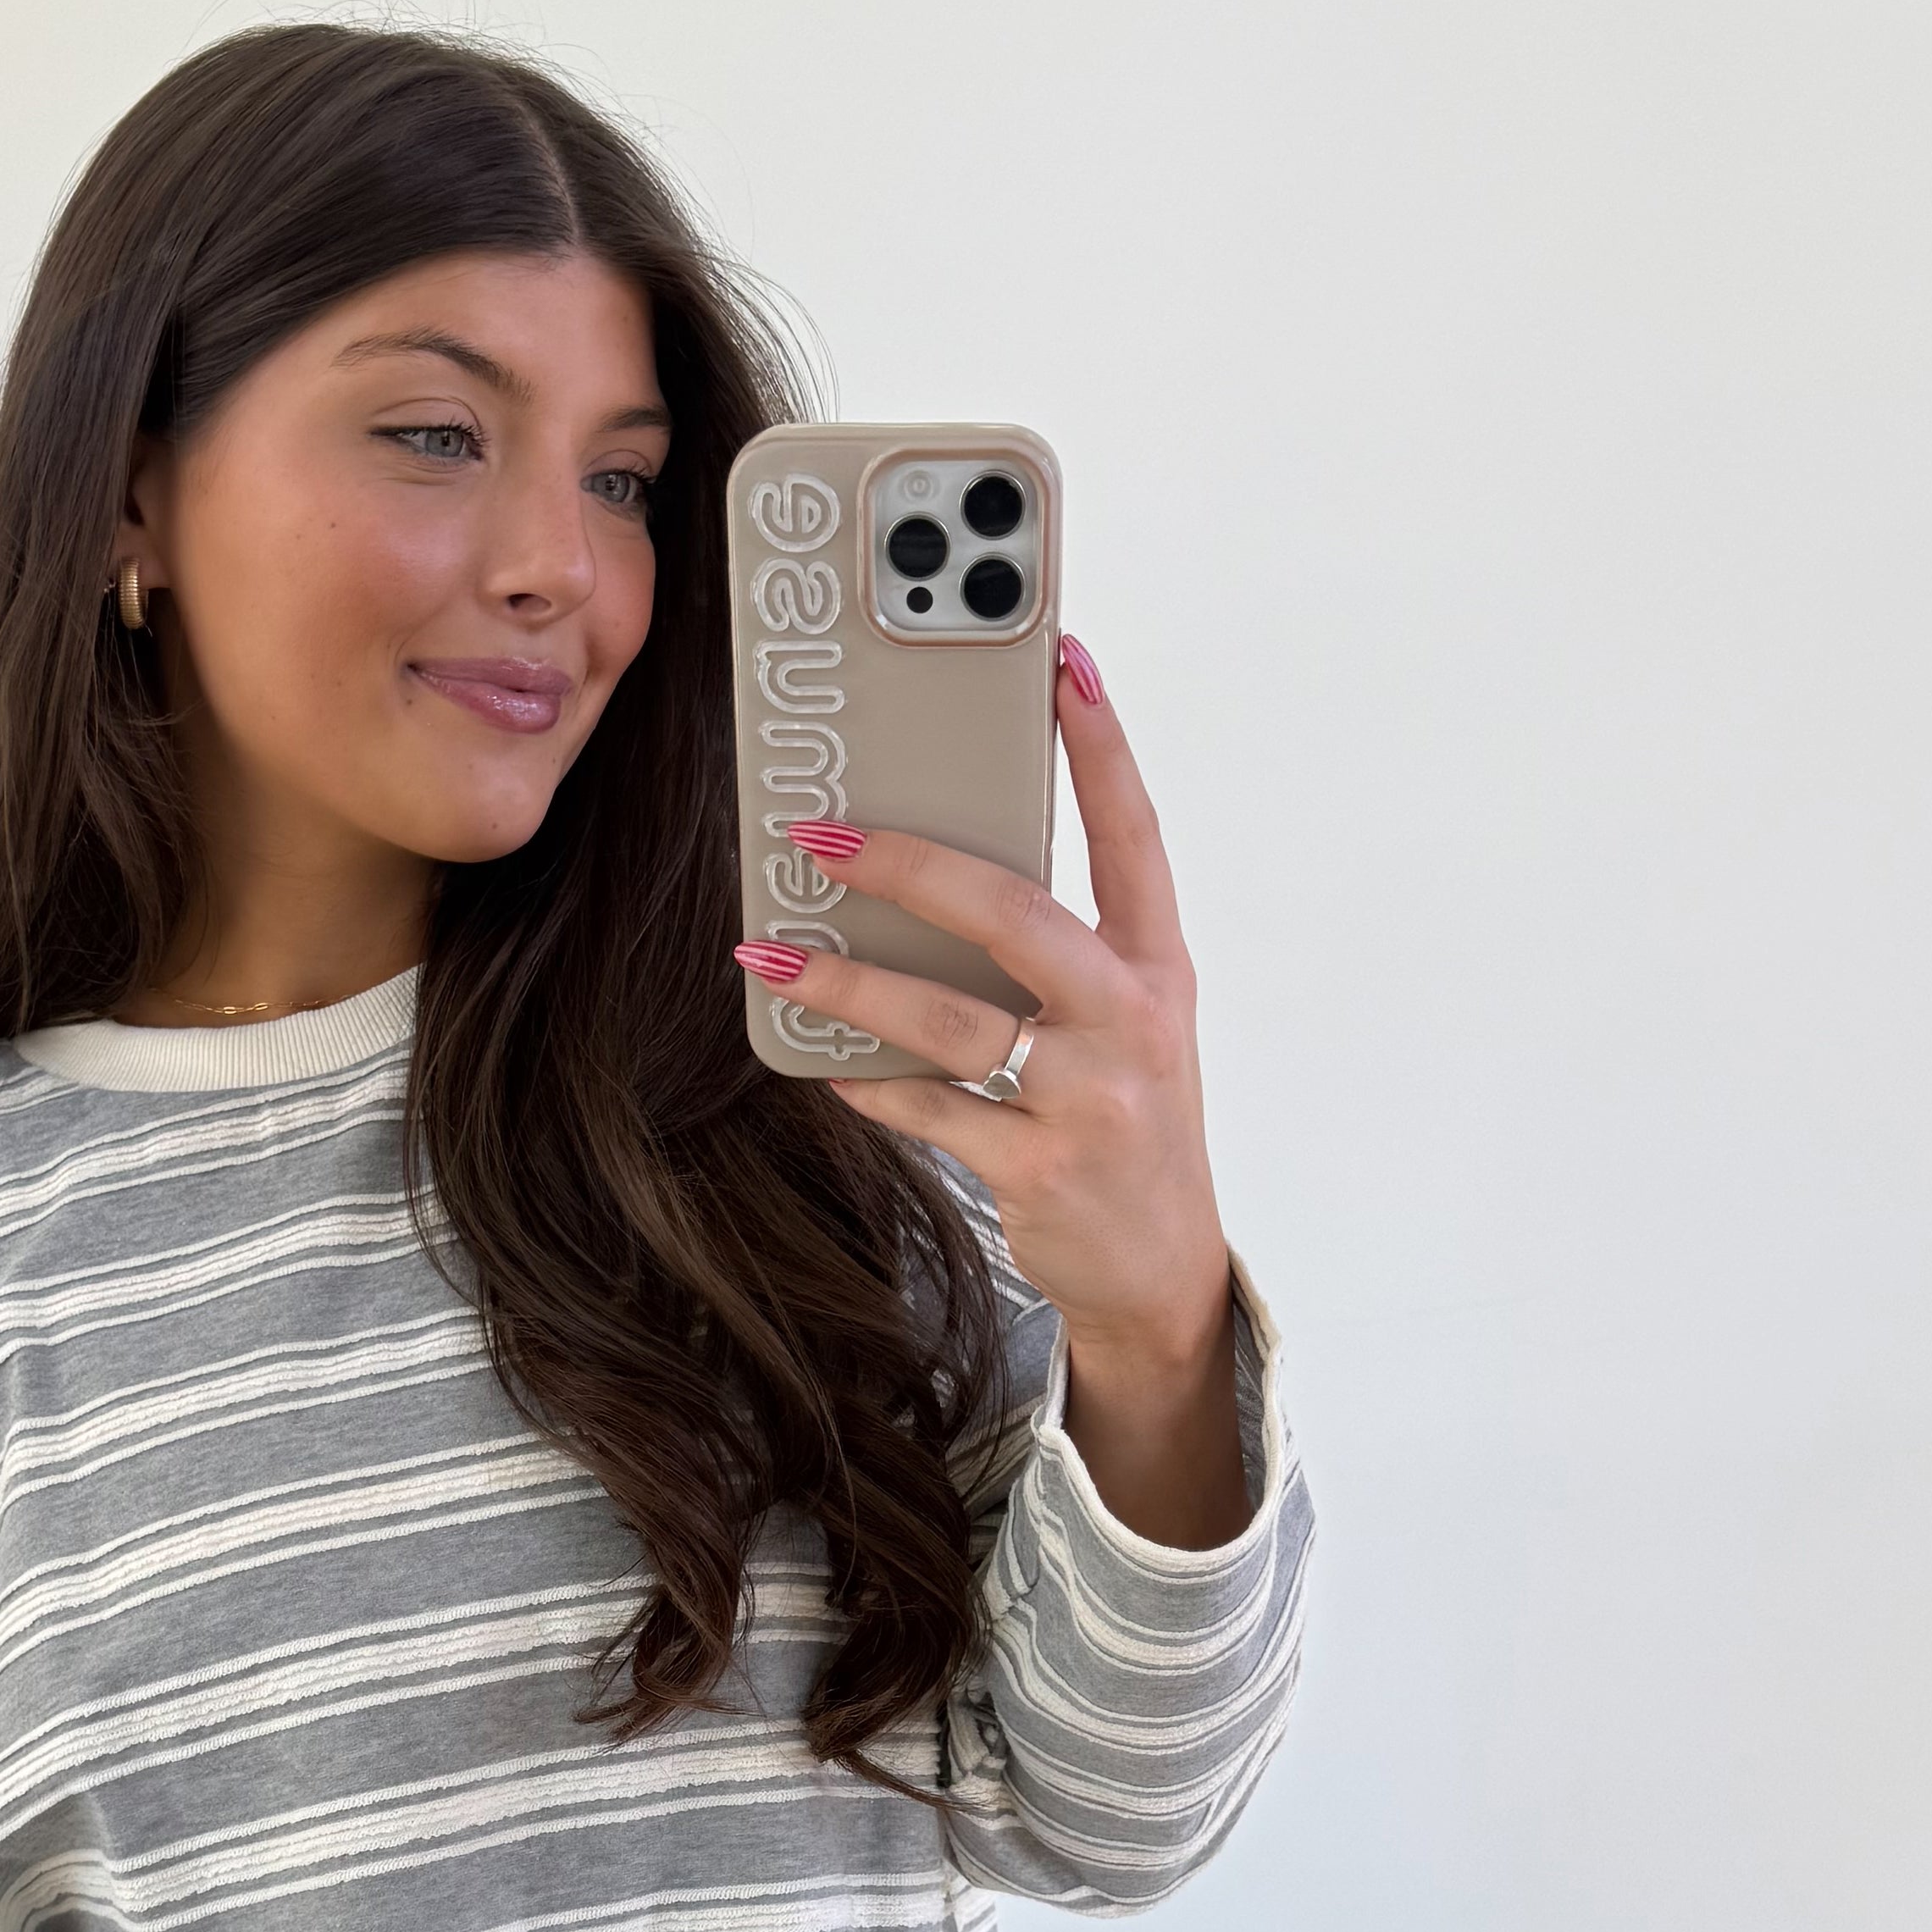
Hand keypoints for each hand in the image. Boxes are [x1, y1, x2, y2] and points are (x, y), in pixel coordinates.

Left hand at [732, 639, 1247, 1548]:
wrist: (1162, 1271)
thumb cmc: (1124, 1120)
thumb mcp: (1122, 1025)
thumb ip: (1053, 953)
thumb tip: (931, 876)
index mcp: (1157, 967)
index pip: (1135, 834)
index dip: (1099, 746)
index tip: (1061, 660)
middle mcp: (1133, 1021)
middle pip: (1017, 914)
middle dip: (911, 865)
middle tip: (822, 832)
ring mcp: (1089, 1097)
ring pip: (950, 1019)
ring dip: (847, 985)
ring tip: (768, 954)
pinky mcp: (1038, 1168)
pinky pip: (929, 1109)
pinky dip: (870, 1083)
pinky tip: (824, 1063)